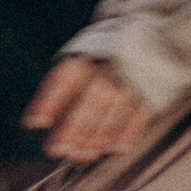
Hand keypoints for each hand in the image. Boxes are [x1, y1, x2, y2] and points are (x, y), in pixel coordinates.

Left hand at [21, 58, 151, 161]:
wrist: (155, 35)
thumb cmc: (107, 57)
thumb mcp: (85, 57)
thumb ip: (63, 86)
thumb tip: (35, 122)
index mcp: (89, 57)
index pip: (64, 79)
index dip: (49, 101)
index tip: (34, 122)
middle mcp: (109, 67)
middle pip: (89, 100)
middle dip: (74, 128)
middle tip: (59, 151)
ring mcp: (132, 80)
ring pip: (113, 111)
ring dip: (98, 136)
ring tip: (84, 155)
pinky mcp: (152, 91)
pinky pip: (140, 114)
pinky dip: (129, 132)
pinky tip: (117, 149)